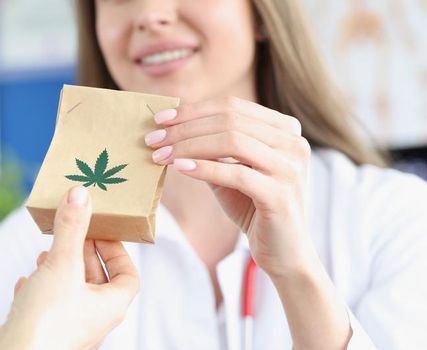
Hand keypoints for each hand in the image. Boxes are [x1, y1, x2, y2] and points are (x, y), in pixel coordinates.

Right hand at [0, 187, 138, 349]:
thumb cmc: (47, 318)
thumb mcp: (62, 264)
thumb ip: (71, 229)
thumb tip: (80, 194)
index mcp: (110, 306)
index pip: (129, 275)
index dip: (117, 251)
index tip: (99, 231)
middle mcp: (93, 319)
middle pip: (98, 281)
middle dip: (83, 254)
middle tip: (71, 232)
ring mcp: (68, 327)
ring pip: (70, 292)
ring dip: (59, 270)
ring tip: (45, 253)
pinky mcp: (42, 331)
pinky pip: (46, 306)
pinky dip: (38, 289)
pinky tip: (25, 280)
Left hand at [143, 97, 315, 277]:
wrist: (283, 252)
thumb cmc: (253, 208)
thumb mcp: (229, 171)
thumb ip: (209, 149)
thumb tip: (169, 129)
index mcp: (285, 130)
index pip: (232, 107)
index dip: (192, 110)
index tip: (159, 119)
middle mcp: (294, 143)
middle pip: (229, 120)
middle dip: (185, 128)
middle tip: (152, 139)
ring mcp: (291, 168)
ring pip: (232, 141)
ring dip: (188, 145)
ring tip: (159, 155)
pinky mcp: (281, 195)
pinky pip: (236, 174)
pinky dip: (204, 168)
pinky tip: (179, 168)